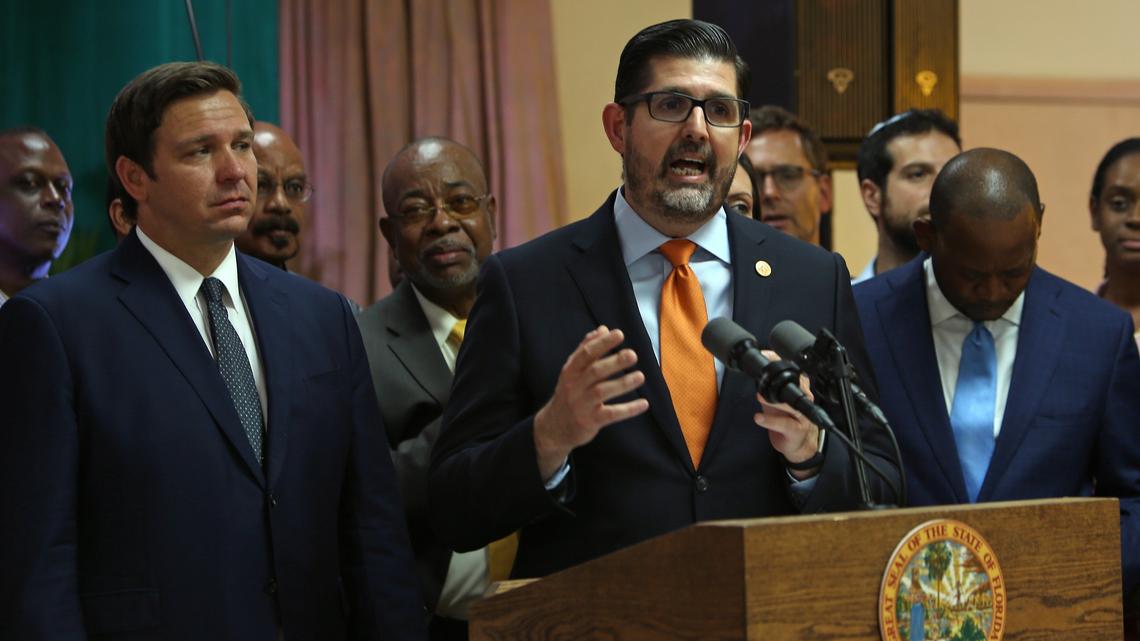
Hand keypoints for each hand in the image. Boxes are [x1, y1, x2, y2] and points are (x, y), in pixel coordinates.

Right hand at [533, 326, 648, 479]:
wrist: (554, 427)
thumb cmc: (568, 393)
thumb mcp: (572, 371)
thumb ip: (586, 349)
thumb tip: (602, 329)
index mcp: (570, 370)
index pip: (586, 353)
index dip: (602, 343)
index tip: (619, 334)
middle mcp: (574, 386)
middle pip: (595, 371)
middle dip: (614, 362)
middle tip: (633, 355)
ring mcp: (582, 404)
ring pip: (602, 391)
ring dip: (623, 383)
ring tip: (640, 376)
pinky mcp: (590, 421)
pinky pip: (611, 414)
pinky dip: (628, 409)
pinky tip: (644, 404)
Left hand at [753, 350, 820, 479]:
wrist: (797, 444)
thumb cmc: (786, 419)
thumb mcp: (776, 400)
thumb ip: (767, 387)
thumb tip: (754, 372)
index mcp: (800, 389)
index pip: (792, 372)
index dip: (780, 363)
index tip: (766, 355)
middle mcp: (803, 401)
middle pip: (794, 387)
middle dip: (778, 381)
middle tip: (761, 376)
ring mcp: (801, 416)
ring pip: (790, 406)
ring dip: (773, 401)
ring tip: (759, 396)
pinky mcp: (796, 430)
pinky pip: (784, 424)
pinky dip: (770, 421)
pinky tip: (758, 418)